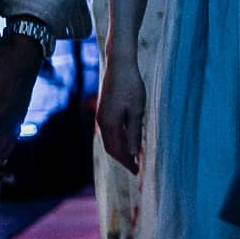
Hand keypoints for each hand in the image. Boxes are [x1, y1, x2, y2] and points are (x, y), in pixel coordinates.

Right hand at [95, 55, 143, 172]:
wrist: (119, 66)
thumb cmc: (131, 86)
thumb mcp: (137, 110)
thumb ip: (133, 132)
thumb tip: (132, 152)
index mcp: (109, 124)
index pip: (116, 150)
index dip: (126, 162)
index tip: (137, 172)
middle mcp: (102, 122)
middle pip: (111, 148)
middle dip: (123, 159)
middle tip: (136, 169)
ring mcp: (101, 117)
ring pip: (109, 140)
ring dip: (120, 150)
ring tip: (133, 158)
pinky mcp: (104, 111)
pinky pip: (110, 131)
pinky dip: (118, 140)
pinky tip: (128, 140)